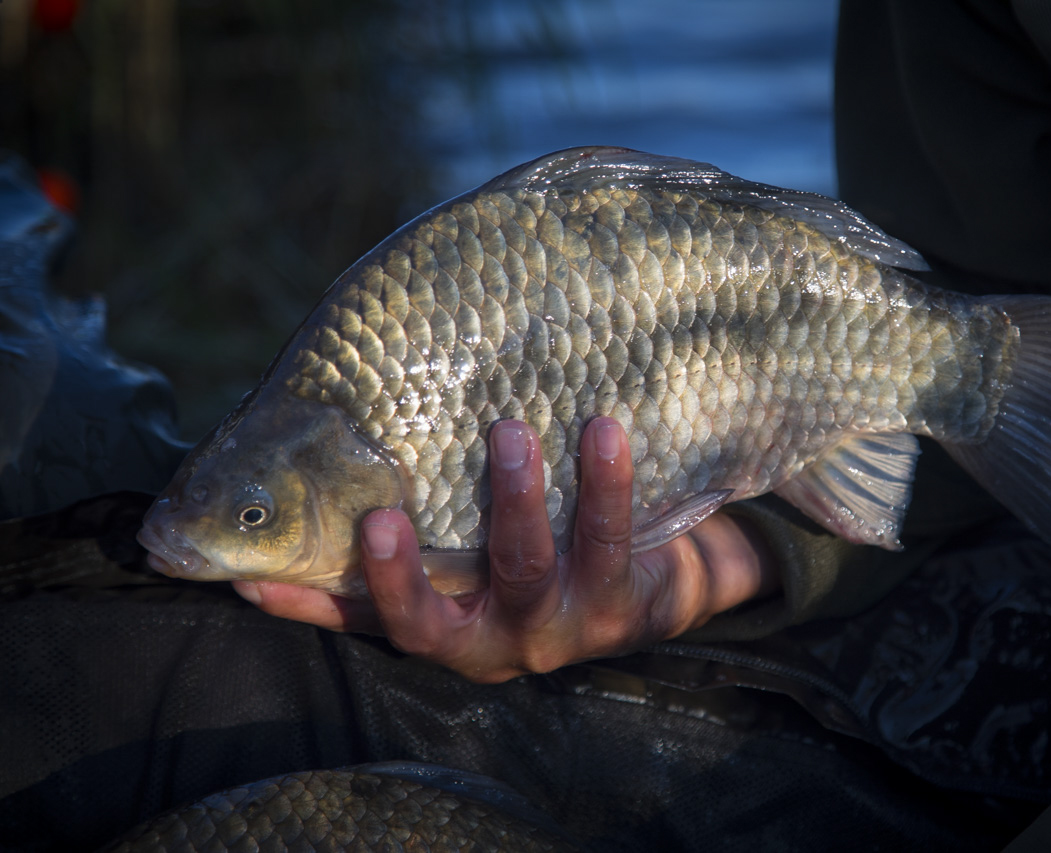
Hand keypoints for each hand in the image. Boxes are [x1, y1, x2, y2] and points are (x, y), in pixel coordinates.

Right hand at [233, 417, 779, 682]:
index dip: (309, 609)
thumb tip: (336, 444)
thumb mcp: (484, 536)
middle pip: (433, 621)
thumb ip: (431, 509)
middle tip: (378, 514)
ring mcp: (557, 631)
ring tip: (511, 432)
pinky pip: (607, 541)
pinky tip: (605, 430)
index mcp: (450, 624)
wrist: (669, 573)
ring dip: (513, 500)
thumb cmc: (556, 539)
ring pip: (524, 569)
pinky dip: (605, 483)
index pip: (366, 619)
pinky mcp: (619, 610)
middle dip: (400, 574)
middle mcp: (494, 640)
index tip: (254, 580)